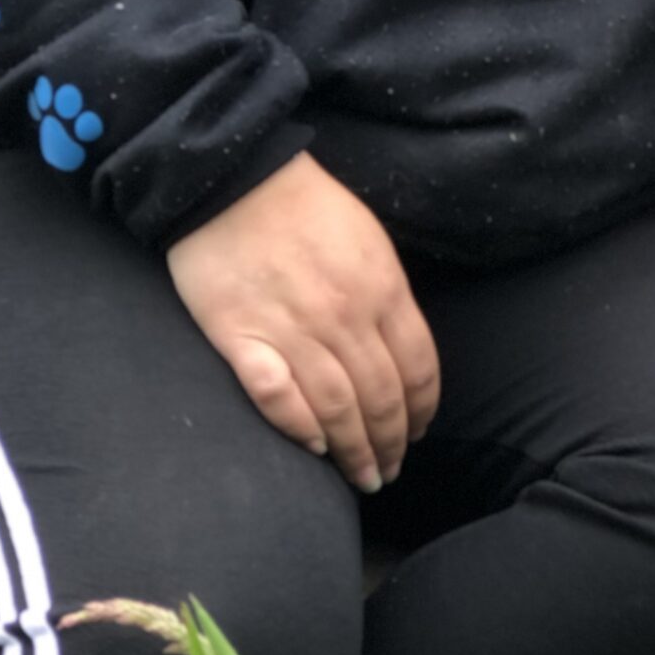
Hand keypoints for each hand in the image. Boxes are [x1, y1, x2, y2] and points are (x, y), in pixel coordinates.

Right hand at [166, 152, 439, 492]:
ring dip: (354, 450)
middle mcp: (345, 317)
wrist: (232, 177)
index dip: (422, 410)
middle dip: (391, 443)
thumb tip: (402, 352)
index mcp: (383, 290)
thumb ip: (389, 296)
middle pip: (380, 398)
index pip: (417, 368)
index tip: (420, 434)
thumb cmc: (307, 204)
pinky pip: (276, 397)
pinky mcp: (240, 338)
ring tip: (362, 477)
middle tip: (390, 471)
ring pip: (337, 408)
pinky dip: (298, 428)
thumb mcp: (371, 240)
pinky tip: (312, 449)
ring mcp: (292, 330)